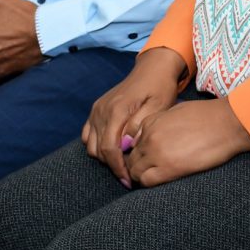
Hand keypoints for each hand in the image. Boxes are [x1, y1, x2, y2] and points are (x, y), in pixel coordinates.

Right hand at [82, 47, 184, 186]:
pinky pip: (89, 135)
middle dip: (112, 166)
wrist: (153, 68)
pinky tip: (114, 150)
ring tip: (124, 163)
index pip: (110, 149)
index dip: (118, 168)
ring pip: (92, 145)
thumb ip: (140, 125)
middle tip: (130, 176)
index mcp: (116, 110)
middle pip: (99, 150)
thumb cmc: (160, 87)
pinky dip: (98, 146)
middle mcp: (101, 110)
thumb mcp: (158, 106)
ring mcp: (96, 109)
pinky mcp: (96, 109)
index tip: (129, 181)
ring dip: (105, 157)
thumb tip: (125, 144)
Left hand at [125, 97, 249, 187]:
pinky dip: (148, 183)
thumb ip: (159, 123)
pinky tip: (159, 181)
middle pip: (131, 158)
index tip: (147, 159)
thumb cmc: (208, 115)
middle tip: (148, 172)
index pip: (133, 143)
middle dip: (137, 165)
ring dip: (141, 176)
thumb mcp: (177, 111)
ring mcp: (157, 153)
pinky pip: (147, 181)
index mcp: (151, 122)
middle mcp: (149, 137)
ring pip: (135, 171)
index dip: (138, 153)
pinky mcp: (169, 168)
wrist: (227, 122)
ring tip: (154, 178)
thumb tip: (150, 136)